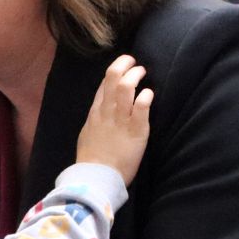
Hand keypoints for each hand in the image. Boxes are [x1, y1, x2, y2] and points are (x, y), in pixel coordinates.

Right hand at [77, 54, 153, 184]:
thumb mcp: (88, 133)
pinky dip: (146, 96)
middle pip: (113, 77)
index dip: (116, 69)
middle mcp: (107, 111)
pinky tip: (149, 94)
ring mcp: (121, 119)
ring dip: (136, 75)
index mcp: (95, 112)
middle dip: (125, 64)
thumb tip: (103, 110)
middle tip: (135, 63)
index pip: (104, 83)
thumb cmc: (92, 158)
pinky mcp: (136, 130)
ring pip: (126, 87)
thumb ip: (97, 119)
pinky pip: (141, 107)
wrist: (96, 176)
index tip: (126, 65)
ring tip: (143, 73)